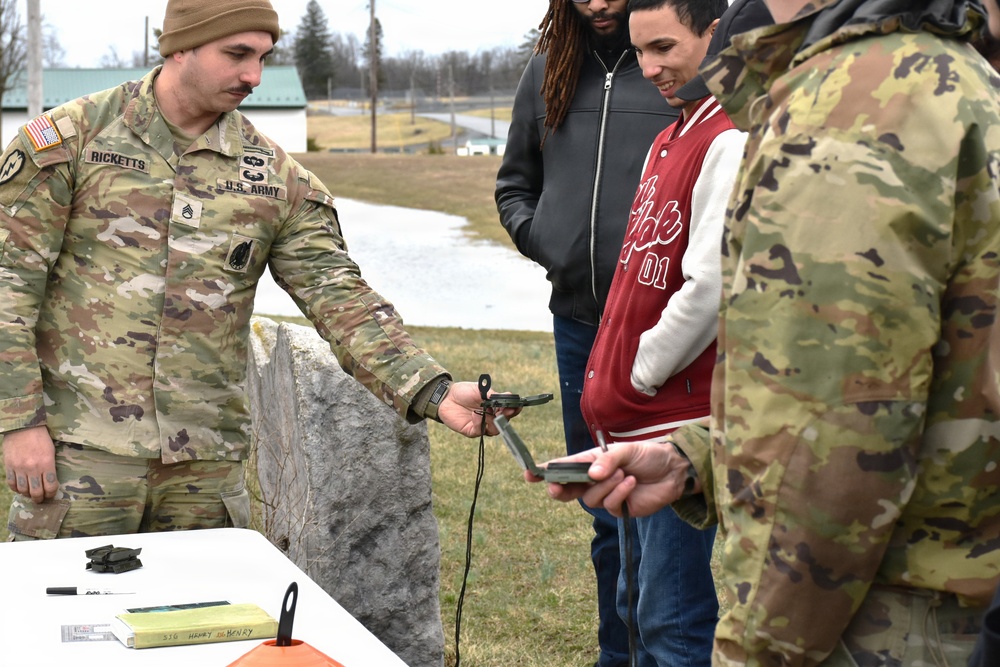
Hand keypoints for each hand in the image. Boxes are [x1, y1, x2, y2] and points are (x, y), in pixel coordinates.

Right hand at [3, 426, 58, 502]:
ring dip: (27, 494)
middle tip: (41, 499)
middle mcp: (33, 468)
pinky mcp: (9, 466)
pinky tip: (20, 488)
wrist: (23, 426)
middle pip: (36, 492)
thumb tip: (49, 482)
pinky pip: (12, 484)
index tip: (51, 494)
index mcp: (47, 463)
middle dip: (40, 498)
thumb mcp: (51, 451)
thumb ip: (50, 467)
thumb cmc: (41, 437)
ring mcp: (19, 468)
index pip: (51, 486)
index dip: (52, 493)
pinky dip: (16, 488)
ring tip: (30, 493)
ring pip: (23, 490)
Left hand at [437, 381, 520, 437]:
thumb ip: (494, 395)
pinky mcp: (471, 431)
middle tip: (506, 410)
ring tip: (488, 411)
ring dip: (494, 421)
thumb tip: (508, 397)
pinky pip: (480, 430)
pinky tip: (476, 413)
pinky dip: (480, 422)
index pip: (510, 410)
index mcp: (496, 407)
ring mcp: (482, 425)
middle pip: (504, 422)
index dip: (515, 409)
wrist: (446, 396)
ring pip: (494, 430)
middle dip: (507, 416)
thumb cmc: (464, 392)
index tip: (517, 405)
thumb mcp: (481, 390)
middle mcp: (491, 418)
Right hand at [526, 441, 693, 517]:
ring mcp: (604, 495)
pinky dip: (619, 493)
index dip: (544, 471)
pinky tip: (631, 483)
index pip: (563, 467)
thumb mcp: (626, 450)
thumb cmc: (647, 454)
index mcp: (590, 462)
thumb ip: (608, 460)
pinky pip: (609, 505)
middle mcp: (593, 479)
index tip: (529, 473)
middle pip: (566, 490)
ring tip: (624, 473)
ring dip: (606, 486)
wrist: (672, 471)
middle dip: (558, 489)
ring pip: (590, 498)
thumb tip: (592, 475)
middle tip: (556, 487)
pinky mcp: (618, 508)